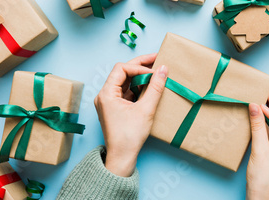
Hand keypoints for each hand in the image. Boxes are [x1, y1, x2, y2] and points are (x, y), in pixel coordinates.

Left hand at [94, 53, 167, 176]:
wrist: (122, 157)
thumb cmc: (129, 136)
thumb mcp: (146, 109)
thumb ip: (155, 88)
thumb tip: (164, 70)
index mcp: (106, 94)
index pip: (121, 69)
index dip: (139, 66)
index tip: (154, 71)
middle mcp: (105, 95)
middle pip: (122, 72)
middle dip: (140, 66)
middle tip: (157, 59)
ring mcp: (109, 102)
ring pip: (125, 82)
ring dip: (140, 77)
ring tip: (156, 72)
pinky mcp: (115, 108)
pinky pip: (126, 92)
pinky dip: (138, 87)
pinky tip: (151, 87)